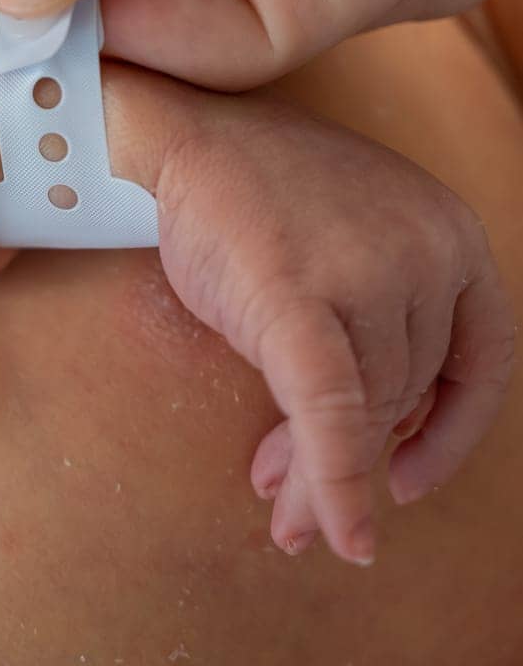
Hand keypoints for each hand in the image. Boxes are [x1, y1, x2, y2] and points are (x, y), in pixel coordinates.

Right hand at [158, 85, 515, 565]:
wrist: (183, 136)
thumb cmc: (263, 199)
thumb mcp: (358, 246)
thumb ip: (384, 327)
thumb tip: (382, 453)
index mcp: (453, 232)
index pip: (482, 360)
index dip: (453, 434)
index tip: (411, 477)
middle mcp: (427, 249)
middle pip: (407, 392)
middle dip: (356, 459)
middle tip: (300, 504)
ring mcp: (366, 268)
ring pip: (366, 411)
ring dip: (319, 474)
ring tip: (277, 501)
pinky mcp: (297, 293)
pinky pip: (328, 411)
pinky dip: (332, 479)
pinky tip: (329, 529)